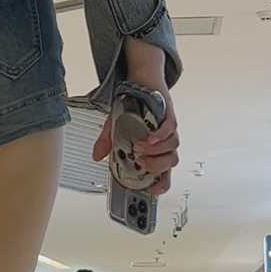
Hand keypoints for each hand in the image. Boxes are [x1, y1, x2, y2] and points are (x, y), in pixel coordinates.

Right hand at [93, 81, 179, 196]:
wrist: (140, 81)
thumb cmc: (132, 106)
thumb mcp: (114, 127)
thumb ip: (107, 143)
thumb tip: (97, 157)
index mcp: (154, 150)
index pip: (164, 172)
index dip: (162, 183)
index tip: (153, 190)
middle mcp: (164, 142)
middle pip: (170, 162)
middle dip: (157, 167)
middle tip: (141, 163)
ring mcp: (168, 129)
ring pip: (173, 147)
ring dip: (157, 152)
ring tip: (140, 148)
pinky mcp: (169, 115)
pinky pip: (170, 129)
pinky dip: (160, 136)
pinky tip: (150, 139)